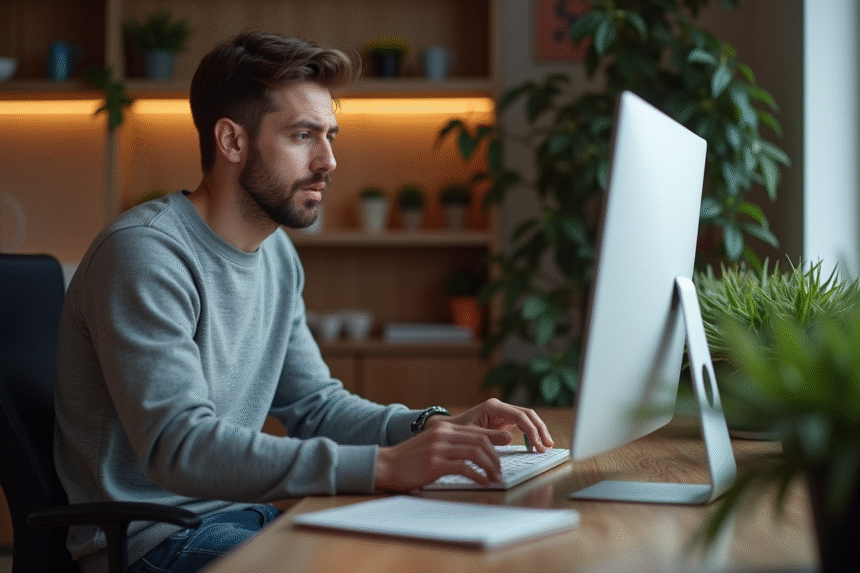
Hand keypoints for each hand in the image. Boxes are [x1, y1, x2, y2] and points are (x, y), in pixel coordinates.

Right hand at [374, 399, 554, 490]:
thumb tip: (474, 452)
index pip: (477, 432)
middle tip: (500, 470)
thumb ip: (450, 444)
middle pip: (480, 441)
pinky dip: (478, 475)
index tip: (504, 453)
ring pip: (475, 453)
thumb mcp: (431, 445)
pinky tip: (483, 481)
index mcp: (444, 428)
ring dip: (490, 466)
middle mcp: (443, 434)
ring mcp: (439, 448)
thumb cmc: (409, 459)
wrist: (385, 465)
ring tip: (494, 477)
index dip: (494, 443)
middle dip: (495, 457)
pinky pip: (464, 467)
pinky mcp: (435, 464)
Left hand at [427, 398, 554, 452]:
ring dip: (538, 431)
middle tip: (547, 446)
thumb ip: (490, 436)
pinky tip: (537, 444)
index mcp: (493, 406)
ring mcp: (503, 413)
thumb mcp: (472, 435)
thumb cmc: (457, 431)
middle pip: (528, 414)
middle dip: (540, 429)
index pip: (519, 415)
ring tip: (546, 446)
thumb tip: (510, 439)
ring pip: (528, 418)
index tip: (538, 444)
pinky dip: (531, 434)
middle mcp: (500, 407)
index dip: (531, 430)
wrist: (449, 430)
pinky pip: (523, 425)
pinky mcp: (505, 421)